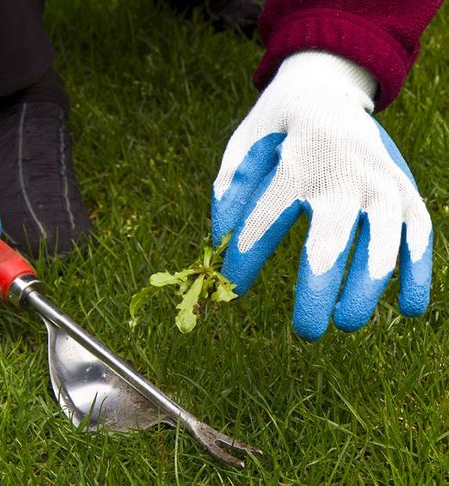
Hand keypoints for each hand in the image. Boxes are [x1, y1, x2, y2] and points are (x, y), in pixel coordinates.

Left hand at [212, 51, 432, 339]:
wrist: (327, 86)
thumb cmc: (276, 127)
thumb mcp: (242, 146)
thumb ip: (229, 192)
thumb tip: (222, 244)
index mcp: (293, 162)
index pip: (265, 222)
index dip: (246, 260)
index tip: (234, 288)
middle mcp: (341, 172)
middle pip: (331, 240)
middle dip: (319, 291)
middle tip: (306, 332)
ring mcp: (379, 180)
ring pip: (383, 243)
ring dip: (367, 289)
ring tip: (347, 323)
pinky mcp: (404, 188)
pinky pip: (419, 234)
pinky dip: (417, 272)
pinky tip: (408, 308)